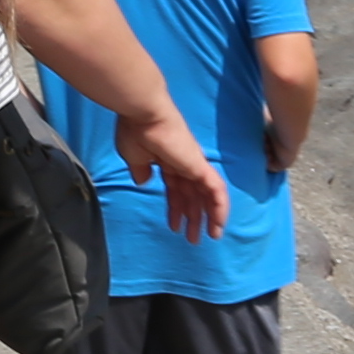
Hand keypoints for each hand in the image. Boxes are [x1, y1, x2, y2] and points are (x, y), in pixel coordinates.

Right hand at [114, 97, 230, 235]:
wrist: (144, 114)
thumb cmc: (135, 132)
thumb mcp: (134, 158)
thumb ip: (140, 171)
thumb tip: (144, 182)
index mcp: (168, 162)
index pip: (177, 190)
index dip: (176, 209)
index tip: (174, 227)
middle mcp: (185, 164)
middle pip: (193, 196)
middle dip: (193, 218)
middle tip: (193, 239)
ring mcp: (194, 165)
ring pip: (208, 196)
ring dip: (209, 218)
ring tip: (210, 237)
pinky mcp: (200, 166)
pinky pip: (217, 190)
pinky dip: (220, 208)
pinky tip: (219, 224)